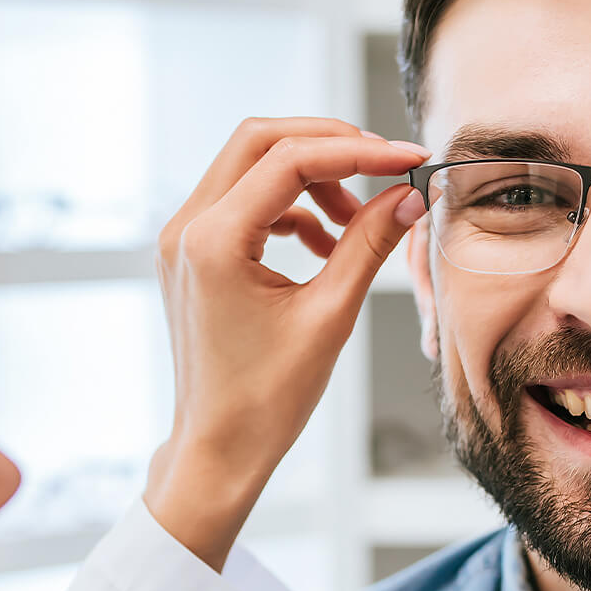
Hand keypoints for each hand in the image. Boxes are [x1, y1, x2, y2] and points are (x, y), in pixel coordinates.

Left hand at [143, 117, 429, 570]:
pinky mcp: (191, 254)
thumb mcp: (330, 316)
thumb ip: (368, 246)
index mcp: (213, 241)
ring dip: (310, 178)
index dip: (358, 152)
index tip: (407, 158)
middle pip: (260, 141)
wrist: (218, 450)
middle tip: (383, 167)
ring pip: (250, 166)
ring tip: (358, 221)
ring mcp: (182, 239)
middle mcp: (186, 229)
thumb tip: (408, 196)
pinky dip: (290, 208)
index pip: (290, 159)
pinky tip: (327, 245)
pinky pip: (243, 202)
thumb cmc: (265, 401)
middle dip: (328, 145)